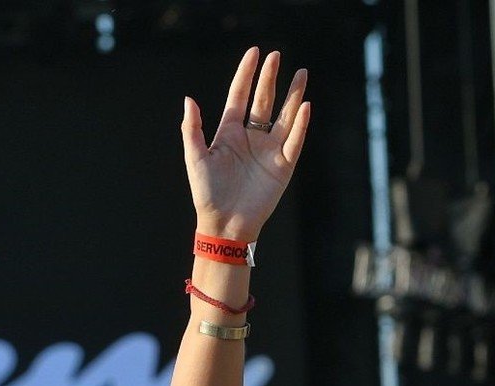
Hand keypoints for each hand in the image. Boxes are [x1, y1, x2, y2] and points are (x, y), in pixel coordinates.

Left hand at [182, 48, 310, 241]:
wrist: (225, 224)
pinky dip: (301, 124)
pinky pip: (295, 140)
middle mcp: (251, 138)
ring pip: (285, 116)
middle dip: (270, 78)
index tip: (254, 52)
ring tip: (301, 73)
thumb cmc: (207, 194)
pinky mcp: (283, 166)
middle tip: (276, 56)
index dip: (246, 74)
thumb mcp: (195, 159)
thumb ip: (192, 129)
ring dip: (293, 95)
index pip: (240, 96)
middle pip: (263, 100)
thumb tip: (188, 99)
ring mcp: (269, 150)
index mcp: (229, 134)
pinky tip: (305, 105)